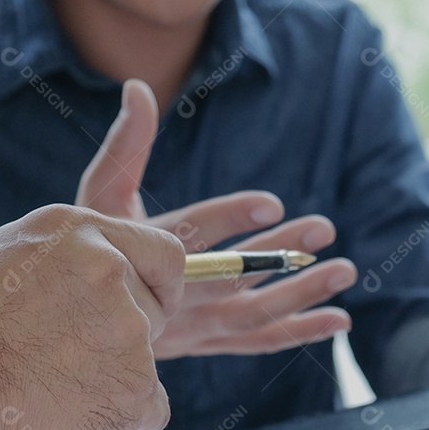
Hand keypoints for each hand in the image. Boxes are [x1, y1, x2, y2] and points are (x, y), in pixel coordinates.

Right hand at [0, 204, 185, 429]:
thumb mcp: (9, 257)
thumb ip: (74, 256)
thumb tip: (118, 268)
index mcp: (79, 232)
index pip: (165, 253)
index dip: (158, 284)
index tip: (143, 305)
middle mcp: (111, 270)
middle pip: (157, 310)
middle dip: (125, 334)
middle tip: (65, 356)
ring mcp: (128, 330)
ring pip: (145, 362)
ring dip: (112, 378)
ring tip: (50, 385)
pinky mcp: (135, 387)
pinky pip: (149, 409)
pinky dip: (119, 420)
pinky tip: (69, 416)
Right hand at [76, 79, 354, 358]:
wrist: (83, 316)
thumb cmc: (93, 244)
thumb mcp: (101, 192)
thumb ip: (127, 144)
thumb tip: (137, 88)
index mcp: (139, 253)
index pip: (187, 234)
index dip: (228, 219)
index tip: (272, 202)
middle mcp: (166, 297)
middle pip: (228, 276)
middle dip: (277, 252)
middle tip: (323, 227)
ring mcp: (189, 326)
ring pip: (251, 313)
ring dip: (301, 294)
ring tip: (345, 270)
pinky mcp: (208, 342)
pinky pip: (257, 340)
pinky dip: (298, 331)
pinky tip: (339, 320)